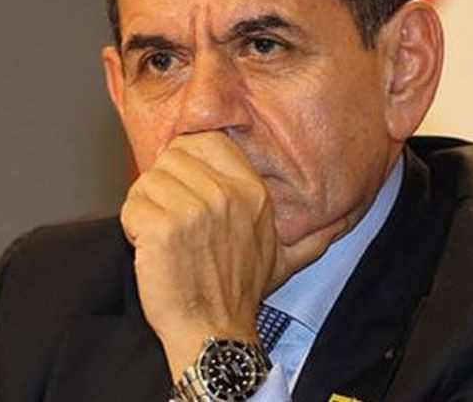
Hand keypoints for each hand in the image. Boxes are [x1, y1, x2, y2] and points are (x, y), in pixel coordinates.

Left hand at [120, 131, 344, 378]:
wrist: (214, 334)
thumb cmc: (240, 295)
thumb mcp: (285, 259)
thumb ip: (310, 236)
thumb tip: (340, 223)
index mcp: (251, 191)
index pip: (204, 139)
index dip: (186, 160)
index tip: (184, 188)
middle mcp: (225, 195)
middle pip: (170, 158)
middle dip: (162, 187)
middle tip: (172, 222)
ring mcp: (194, 210)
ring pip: (147, 182)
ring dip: (145, 210)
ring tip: (163, 240)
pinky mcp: (163, 229)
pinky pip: (131, 208)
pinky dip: (133, 229)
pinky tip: (151, 250)